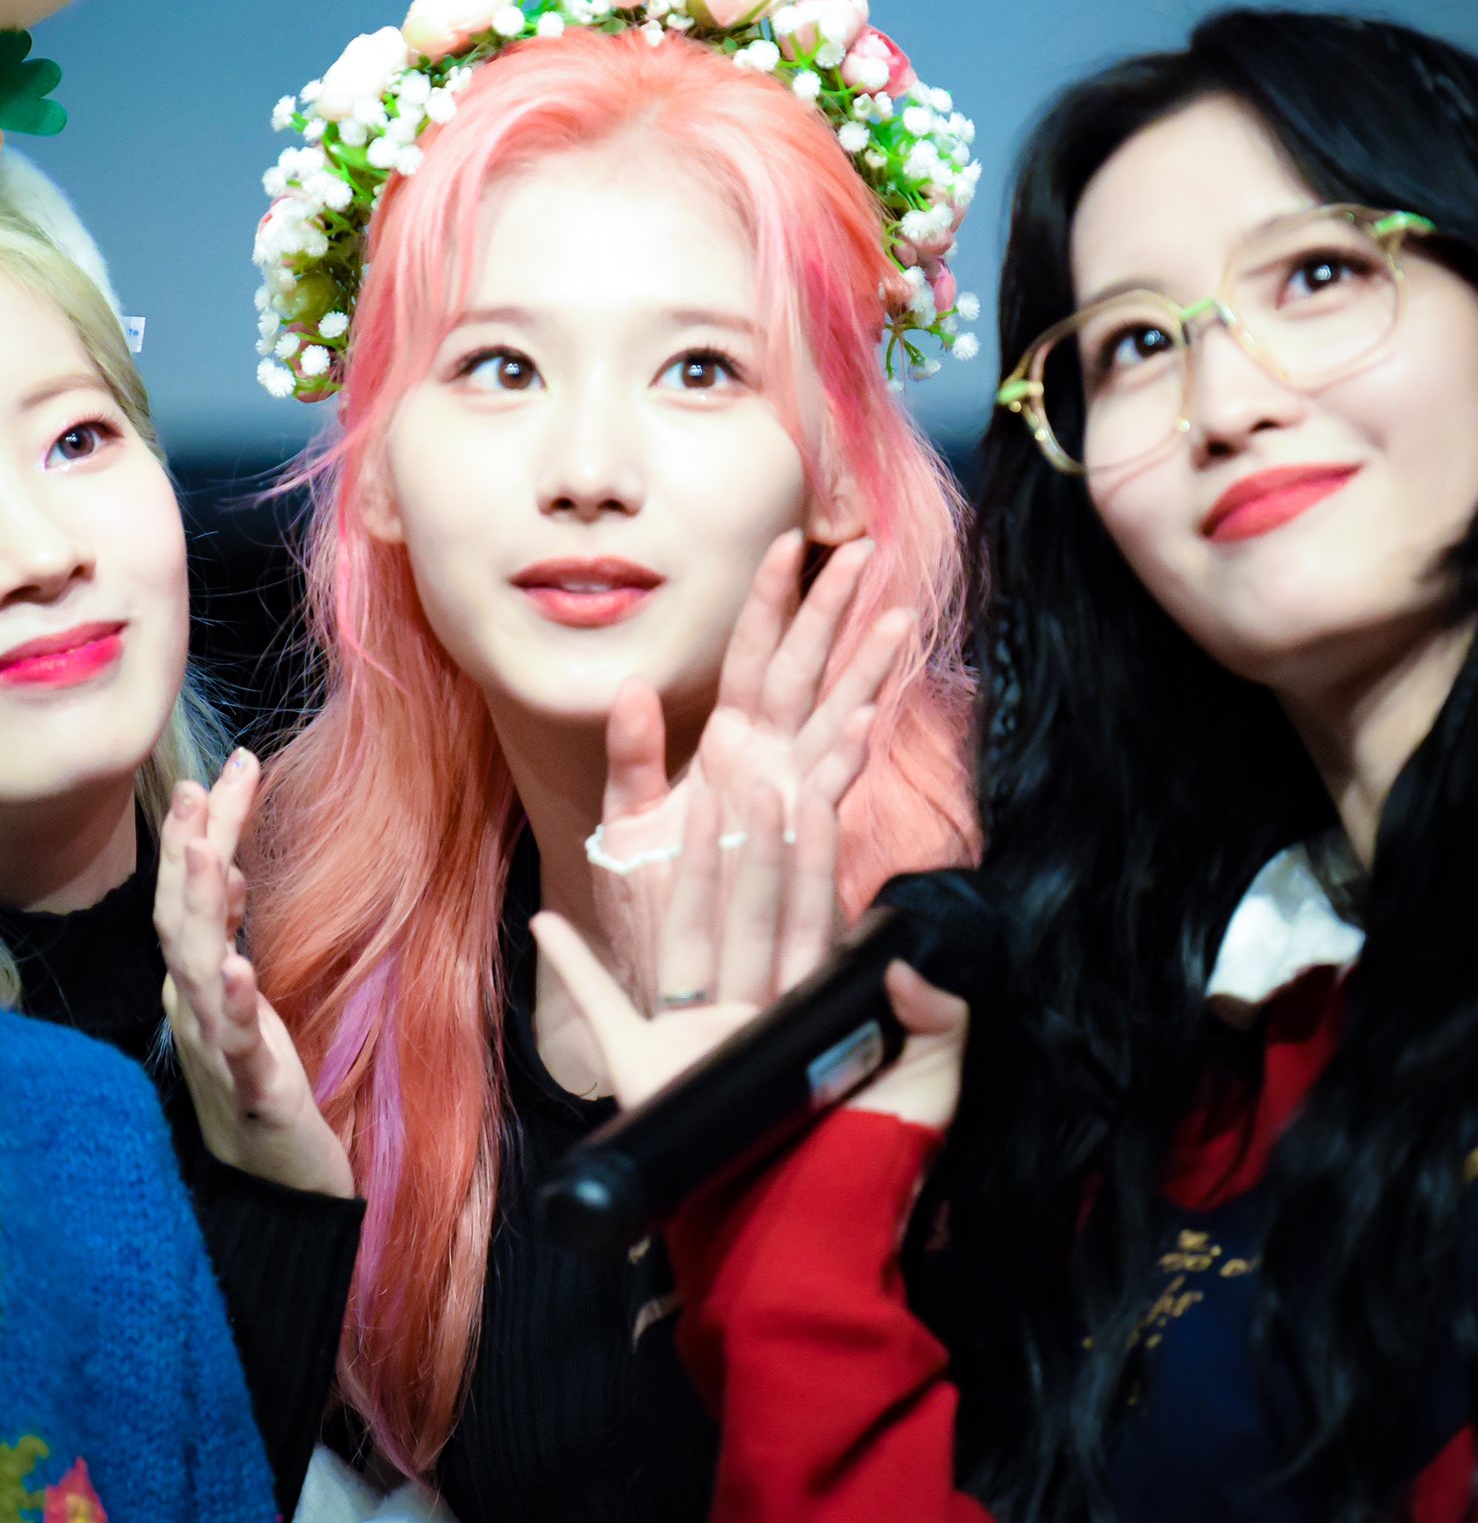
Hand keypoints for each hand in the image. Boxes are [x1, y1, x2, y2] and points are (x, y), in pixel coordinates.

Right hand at [156, 751, 353, 1198]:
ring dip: (200, 913)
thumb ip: (230, 926)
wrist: (278, 1191)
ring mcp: (217, 1053)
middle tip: (194, 787)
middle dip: (184, 853)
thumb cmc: (259, 1084)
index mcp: (196, 985)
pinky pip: (236, 1047)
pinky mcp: (253, 1095)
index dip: (205, 830)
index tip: (229, 764)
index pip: (192, 894)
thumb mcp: (244, 993)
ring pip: (194, 974)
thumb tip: (222, 856)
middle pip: (179, 922)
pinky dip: (231, 1006)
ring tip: (210, 856)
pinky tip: (238, 970)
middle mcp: (194, 1012)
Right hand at [536, 792, 968, 1133]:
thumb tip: (897, 954)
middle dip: (757, 846)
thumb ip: (937, 1015)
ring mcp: (696, 1038)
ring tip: (691, 806)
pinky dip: (572, 965)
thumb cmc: (870, 1167)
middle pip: (751, 914)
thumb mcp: (929, 1087)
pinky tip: (548, 920)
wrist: (806, 1244)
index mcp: (810, 1014)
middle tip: (758, 777)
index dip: (814, 861)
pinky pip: (601, 1010)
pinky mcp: (649, 1071)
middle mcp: (752, 1015)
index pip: (813, 920)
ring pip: (690, 936)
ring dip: (686, 872)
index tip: (814, 797)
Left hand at [588, 532, 911, 1012]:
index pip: (750, 657)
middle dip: (832, 612)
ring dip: (862, 673)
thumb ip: (631, 756)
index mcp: (729, 747)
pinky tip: (863, 720)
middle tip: (863, 552)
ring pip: (832, 720)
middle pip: (802, 673)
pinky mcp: (800, 846)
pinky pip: (825, 794)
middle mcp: (767, 765)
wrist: (672, 980)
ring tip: (894, 621)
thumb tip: (631, 686)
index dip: (768, 601)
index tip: (786, 542)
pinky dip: (843, 757)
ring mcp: (789, 801)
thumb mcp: (628, 823)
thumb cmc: (652, 902)